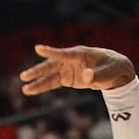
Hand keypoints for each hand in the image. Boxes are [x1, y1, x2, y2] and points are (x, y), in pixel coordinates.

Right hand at [19, 45, 136, 94]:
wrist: (114, 72)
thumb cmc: (112, 67)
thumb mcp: (108, 72)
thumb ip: (97, 74)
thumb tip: (86, 77)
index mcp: (79, 54)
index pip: (63, 53)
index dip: (51, 52)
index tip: (38, 49)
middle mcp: (70, 61)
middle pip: (51, 66)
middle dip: (38, 71)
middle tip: (24, 76)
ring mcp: (68, 69)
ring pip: (49, 76)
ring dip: (37, 81)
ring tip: (24, 88)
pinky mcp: (67, 78)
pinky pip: (52, 82)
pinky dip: (43, 86)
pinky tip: (31, 90)